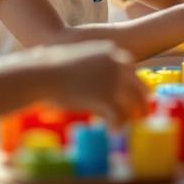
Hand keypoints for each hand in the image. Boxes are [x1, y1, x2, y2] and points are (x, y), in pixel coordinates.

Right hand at [31, 42, 147, 125]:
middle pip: (139, 87)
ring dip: (130, 117)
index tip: (134, 96)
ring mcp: (114, 81)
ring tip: (125, 126)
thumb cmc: (51, 67)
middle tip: (141, 115)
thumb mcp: (78, 59)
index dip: (134, 86)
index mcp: (111, 52)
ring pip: (132, 103)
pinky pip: (119, 116)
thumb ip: (92, 66)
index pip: (132, 70)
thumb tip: (94, 78)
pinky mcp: (106, 98)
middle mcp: (117, 64)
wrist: (41, 74)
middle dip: (141, 102)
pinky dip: (117, 125)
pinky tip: (113, 131)